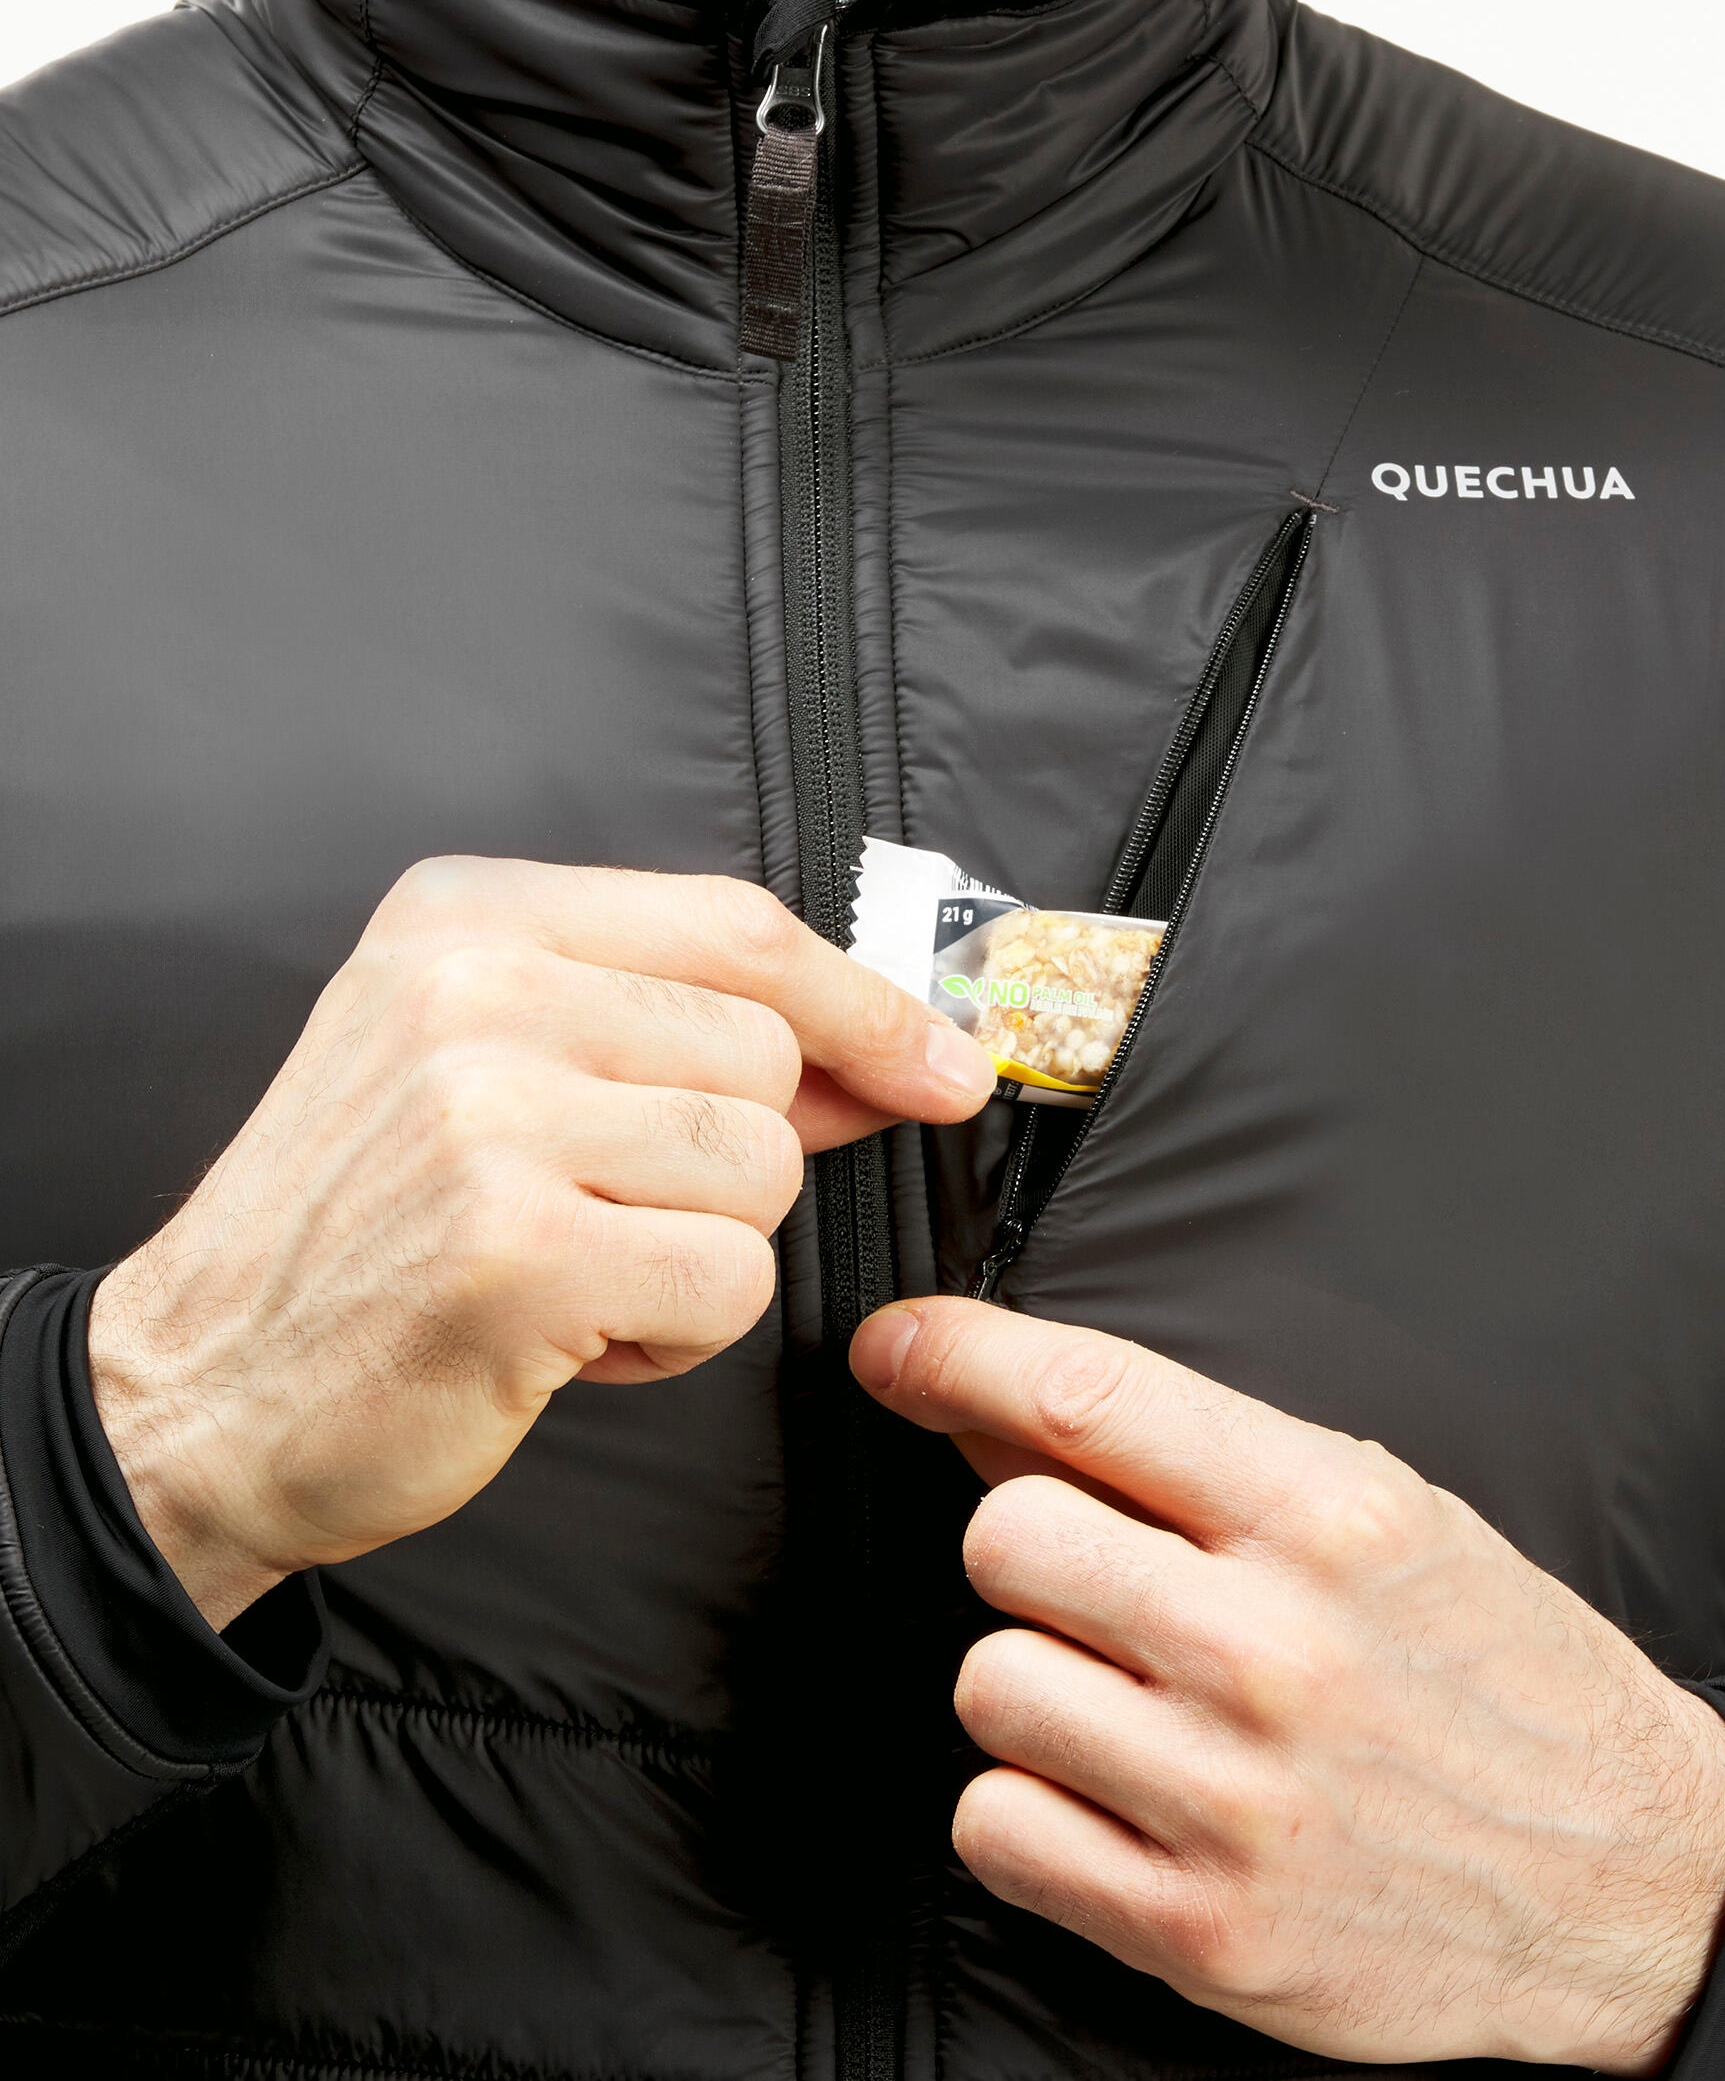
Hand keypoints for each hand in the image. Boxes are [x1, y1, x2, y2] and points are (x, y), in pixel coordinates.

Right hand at [90, 857, 996, 1631]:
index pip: (738, 925)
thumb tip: (890, 1052)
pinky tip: (569, 1331)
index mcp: (471, 918)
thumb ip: (680, 1038)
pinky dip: (678, 1330)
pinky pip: (730, 1279)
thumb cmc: (374, 1229)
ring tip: (578, 1266)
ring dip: (701, 1249)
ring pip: (761, 1169)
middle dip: (734, 1158)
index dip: (865, 1001)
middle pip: (765, 1053)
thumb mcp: (492, 1069)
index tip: (940, 1060)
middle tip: (613, 1207)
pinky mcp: (522, 1251)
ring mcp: (492, 1117)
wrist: (200, 1391)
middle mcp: (475, 993)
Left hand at [851, 1299, 1724, 2072]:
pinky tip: (1117, 1798)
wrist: (1628, 1877)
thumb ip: (1205, 1467)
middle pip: (1007, 1539)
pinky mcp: (1202, 1930)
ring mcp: (1233, 1796)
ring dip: (1035, 1686)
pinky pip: (998, 1829)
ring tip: (1132, 1704)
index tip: (897, 1349)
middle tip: (1096, 1588)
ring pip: (990, 1683)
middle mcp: (1276, 1646)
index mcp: (1331, 1515)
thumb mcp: (1387, 1520)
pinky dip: (1032, 1811)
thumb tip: (1006, 1414)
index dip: (960, 1356)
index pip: (1094, 1399)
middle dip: (1029, 1551)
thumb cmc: (1501, 1676)